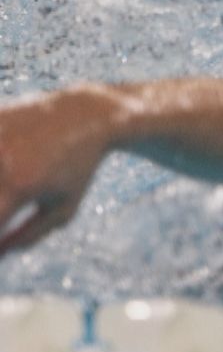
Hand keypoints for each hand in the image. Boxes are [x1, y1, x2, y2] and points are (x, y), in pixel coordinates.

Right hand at [0, 90, 117, 256]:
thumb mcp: (62, 209)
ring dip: (1, 187)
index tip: (4, 237)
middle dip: (1, 209)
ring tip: (26, 179)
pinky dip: (1, 163)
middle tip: (21, 199)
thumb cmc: (77, 169)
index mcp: (19, 186)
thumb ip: (28, 236)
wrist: (86, 113)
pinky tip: (11, 161)